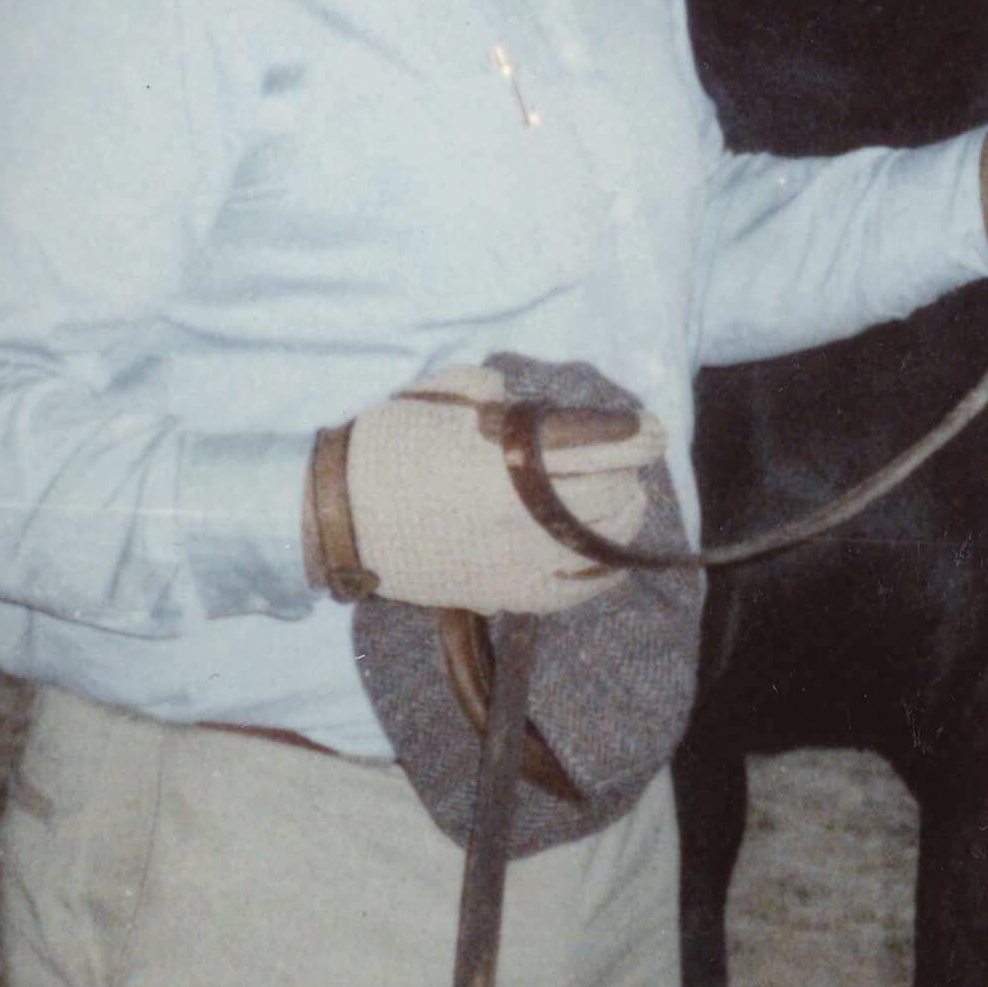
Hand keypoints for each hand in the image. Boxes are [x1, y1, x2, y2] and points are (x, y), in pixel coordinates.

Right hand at [305, 363, 668, 613]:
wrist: (337, 514)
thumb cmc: (389, 442)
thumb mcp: (447, 391)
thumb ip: (504, 396)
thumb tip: (543, 407)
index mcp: (506, 461)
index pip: (603, 449)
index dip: (638, 436)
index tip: (650, 428)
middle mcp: (520, 517)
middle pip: (612, 498)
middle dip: (628, 474)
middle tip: (625, 461)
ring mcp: (515, 563)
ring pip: (604, 547)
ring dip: (621, 520)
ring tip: (617, 500)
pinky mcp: (504, 594)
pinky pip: (576, 592)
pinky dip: (603, 572)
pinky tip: (609, 555)